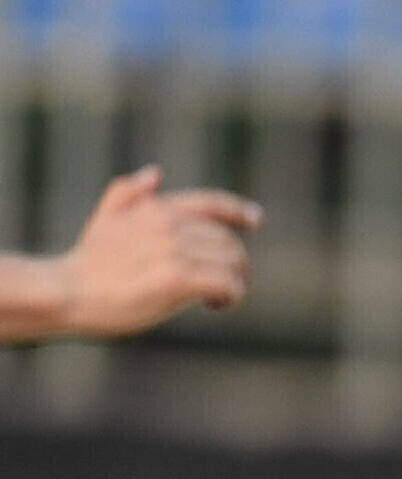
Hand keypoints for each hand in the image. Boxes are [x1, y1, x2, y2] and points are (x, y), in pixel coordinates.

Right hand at [53, 168, 261, 338]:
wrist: (66, 291)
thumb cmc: (86, 264)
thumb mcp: (105, 221)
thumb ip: (127, 195)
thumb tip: (154, 172)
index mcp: (155, 209)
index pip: (210, 202)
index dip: (238, 210)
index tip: (257, 220)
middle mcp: (168, 224)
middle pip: (228, 241)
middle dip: (233, 264)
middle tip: (222, 286)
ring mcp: (173, 250)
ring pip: (233, 262)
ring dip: (234, 283)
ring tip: (215, 299)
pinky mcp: (177, 278)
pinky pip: (228, 284)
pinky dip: (231, 297)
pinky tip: (213, 306)